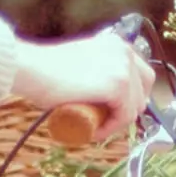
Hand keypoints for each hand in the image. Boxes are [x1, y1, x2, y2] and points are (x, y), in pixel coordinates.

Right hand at [10, 30, 155, 138]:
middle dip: (128, 109)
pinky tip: (96, 131)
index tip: (113, 110)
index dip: (130, 96)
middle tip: (105, 121)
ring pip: (134, 106)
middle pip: (143, 90)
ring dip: (117, 122)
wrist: (32, 69)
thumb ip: (91, 69)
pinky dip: (112, 128)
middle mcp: (125, 52)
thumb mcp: (79, 65)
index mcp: (116, 44)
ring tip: (95, 128)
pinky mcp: (118, 85)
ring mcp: (123, 68)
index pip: (140, 74)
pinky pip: (125, 115)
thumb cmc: (44, 70)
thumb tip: (92, 89)